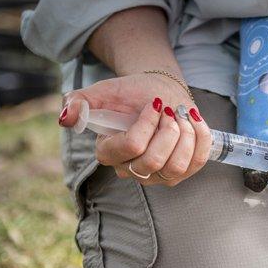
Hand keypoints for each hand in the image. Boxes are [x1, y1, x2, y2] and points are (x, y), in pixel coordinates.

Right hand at [57, 72, 212, 185]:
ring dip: (186, 135)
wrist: (159, 94)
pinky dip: (201, 139)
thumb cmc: (130, 94)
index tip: (154, 104)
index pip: (131, 147)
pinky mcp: (180, 173)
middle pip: (154, 161)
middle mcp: (130, 170)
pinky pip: (197, 163)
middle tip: (169, 110)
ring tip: (181, 116)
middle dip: (168, 129)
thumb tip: (65, 118)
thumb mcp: (103, 91)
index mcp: (108, 152)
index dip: (147, 123)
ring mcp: (156, 176)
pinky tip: (194, 122)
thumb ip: (79, 101)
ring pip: (176, 166)